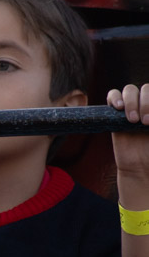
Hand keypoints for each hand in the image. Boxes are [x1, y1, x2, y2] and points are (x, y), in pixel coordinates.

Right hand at [107, 85, 148, 206]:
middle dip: (146, 103)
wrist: (141, 167)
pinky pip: (112, 95)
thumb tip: (148, 117)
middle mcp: (147, 105)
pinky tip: (118, 107)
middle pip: (146, 89)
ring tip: (132, 120)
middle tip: (146, 122)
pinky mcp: (115, 113)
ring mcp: (131, 107)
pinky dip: (114, 98)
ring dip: (132, 102)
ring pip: (130, 90)